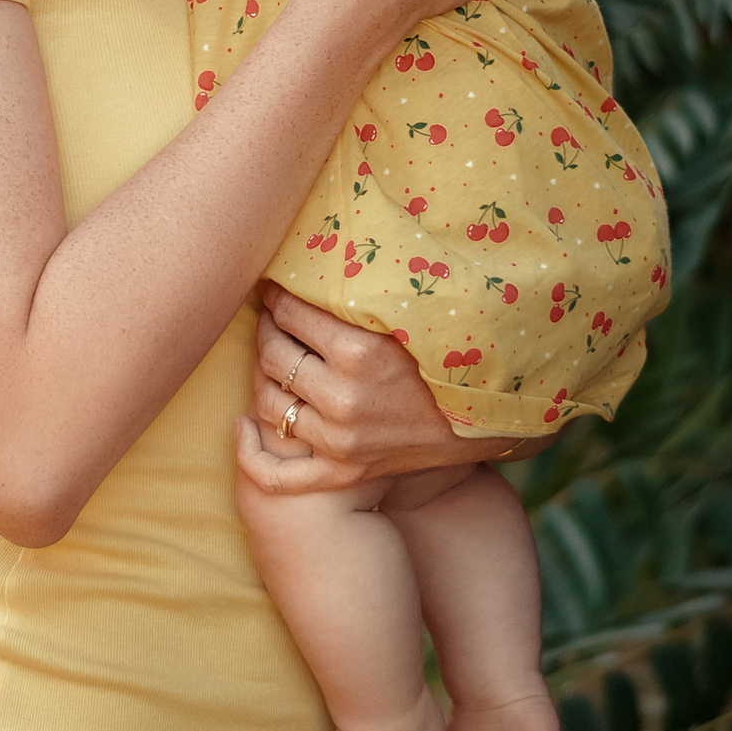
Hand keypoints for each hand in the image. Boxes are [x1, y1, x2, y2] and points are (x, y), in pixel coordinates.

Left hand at [241, 293, 531, 495]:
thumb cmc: (450, 353)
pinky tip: (244, 426)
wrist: (487, 419)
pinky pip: (277, 474)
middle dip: (267, 329)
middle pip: (273, 355)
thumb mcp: (410, 315)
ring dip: (261, 377)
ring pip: (268, 403)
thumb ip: (362, 292)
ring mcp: (340, 441)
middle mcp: (343, 399)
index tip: (277, 289)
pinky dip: (251, 451)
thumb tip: (316, 256)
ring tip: (270, 357)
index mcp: (359, 352)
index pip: (289, 313)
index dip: (278, 297)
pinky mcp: (342, 472)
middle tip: (270, 317)